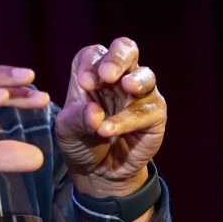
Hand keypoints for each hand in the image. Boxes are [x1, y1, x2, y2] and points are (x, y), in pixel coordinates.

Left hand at [54, 38, 165, 197]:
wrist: (97, 171)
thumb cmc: (80, 140)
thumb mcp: (67, 130)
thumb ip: (77, 118)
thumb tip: (94, 113)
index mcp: (94, 71)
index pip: (94, 54)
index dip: (90, 64)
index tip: (84, 83)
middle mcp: (119, 77)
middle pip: (126, 50)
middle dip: (118, 58)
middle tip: (107, 74)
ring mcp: (140, 94)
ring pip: (145, 76)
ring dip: (136, 80)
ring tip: (126, 86)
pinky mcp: (154, 116)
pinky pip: (146, 112)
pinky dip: (126, 120)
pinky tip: (108, 130)